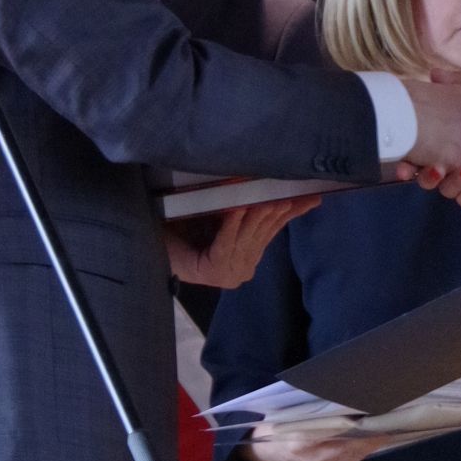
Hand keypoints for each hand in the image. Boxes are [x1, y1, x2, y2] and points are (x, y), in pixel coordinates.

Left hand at [166, 195, 315, 289]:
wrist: (148, 241)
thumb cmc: (182, 226)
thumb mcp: (222, 213)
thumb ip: (247, 207)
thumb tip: (278, 187)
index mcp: (247, 256)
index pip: (274, 229)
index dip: (292, 212)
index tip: (313, 197)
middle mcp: (242, 267)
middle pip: (263, 232)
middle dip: (278, 210)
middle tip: (292, 190)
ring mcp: (229, 272)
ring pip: (247, 236)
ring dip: (258, 214)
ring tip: (270, 196)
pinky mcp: (213, 271)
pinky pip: (226, 242)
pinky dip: (231, 224)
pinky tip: (237, 208)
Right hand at [245, 417, 404, 460]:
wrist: (270, 452)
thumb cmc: (281, 424)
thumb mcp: (292, 411)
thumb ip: (316, 406)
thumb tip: (348, 392)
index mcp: (301, 439)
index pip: (336, 428)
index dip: (358, 418)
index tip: (375, 407)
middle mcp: (314, 456)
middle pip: (352, 440)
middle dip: (371, 426)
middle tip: (389, 411)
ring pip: (357, 450)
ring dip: (373, 435)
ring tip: (388, 419)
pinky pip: (354, 457)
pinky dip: (365, 444)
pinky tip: (375, 433)